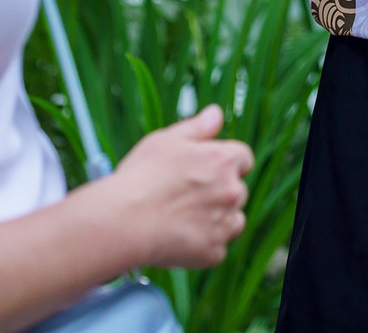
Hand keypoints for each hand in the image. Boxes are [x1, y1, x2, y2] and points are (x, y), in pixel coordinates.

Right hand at [90, 107, 252, 270]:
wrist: (124, 221)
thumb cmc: (141, 176)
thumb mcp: (166, 139)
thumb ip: (198, 126)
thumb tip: (217, 114)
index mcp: (223, 160)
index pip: (243, 158)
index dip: (225, 163)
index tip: (207, 170)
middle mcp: (231, 191)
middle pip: (238, 190)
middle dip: (219, 192)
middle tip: (186, 196)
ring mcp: (224, 224)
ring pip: (233, 221)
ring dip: (217, 220)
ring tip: (184, 219)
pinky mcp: (213, 253)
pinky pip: (216, 249)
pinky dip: (202, 246)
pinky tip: (179, 238)